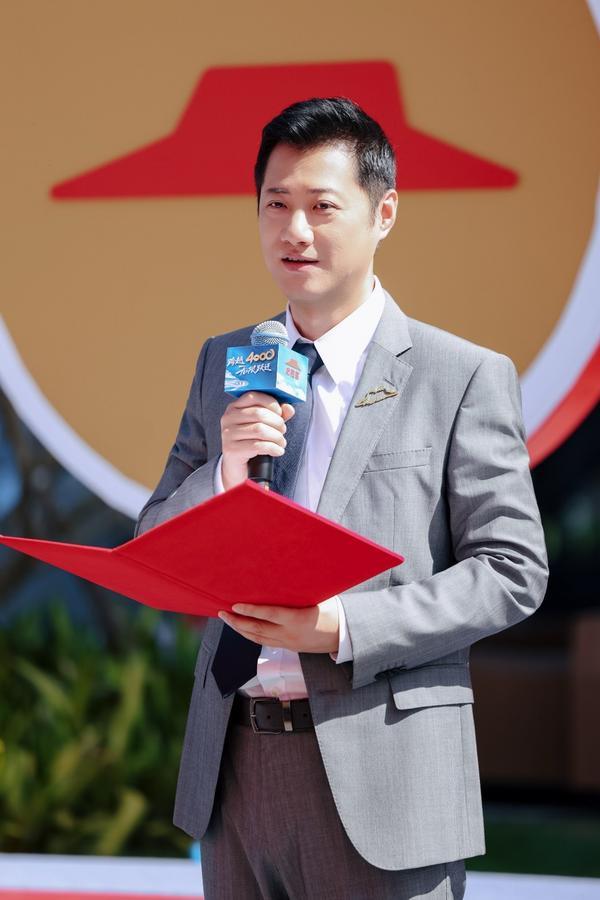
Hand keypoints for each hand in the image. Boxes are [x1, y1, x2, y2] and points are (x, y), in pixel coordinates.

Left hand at [218, 597, 339, 653]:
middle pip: (256, 630)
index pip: (268, 615)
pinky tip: (243, 628)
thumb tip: (283, 577)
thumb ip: (299, 592)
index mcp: (297, 620)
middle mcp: (289, 635)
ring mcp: (287, 644)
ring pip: (257, 639)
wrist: (343, 637)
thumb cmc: (332, 613)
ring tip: (228, 620)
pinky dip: (251, 635)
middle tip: (223, 613)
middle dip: (237, 622)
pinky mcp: (288, 648)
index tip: (235, 605)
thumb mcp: (318, 598)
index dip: (250, 610)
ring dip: (240, 629)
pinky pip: (264, 642)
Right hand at [220, 392, 294, 489]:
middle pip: (259, 414)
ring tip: (282, 442)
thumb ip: (276, 414)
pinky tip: (278, 451)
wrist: (237, 465)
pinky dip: (273, 448)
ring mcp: (227, 434)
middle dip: (277, 422)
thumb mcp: (264, 425)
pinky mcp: (231, 449)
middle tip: (283, 430)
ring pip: (259, 430)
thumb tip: (289, 408)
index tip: (280, 413)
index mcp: (234, 407)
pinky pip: (257, 446)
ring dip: (277, 437)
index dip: (271, 403)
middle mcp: (228, 418)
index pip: (253, 396)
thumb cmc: (251, 441)